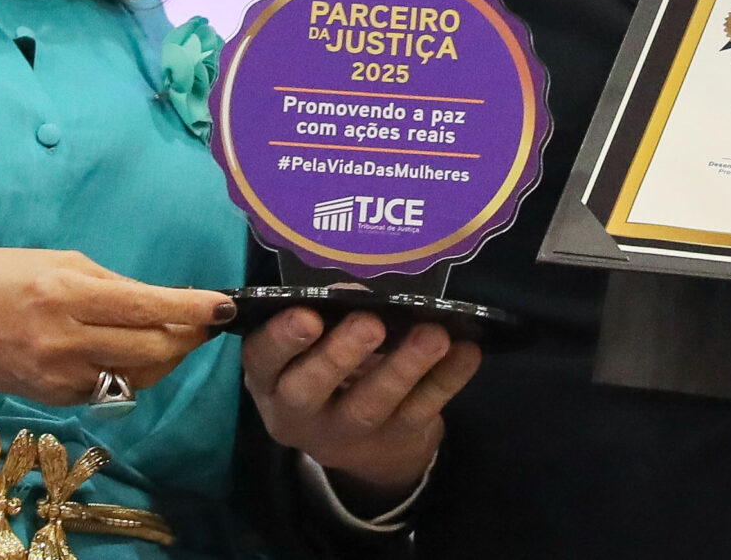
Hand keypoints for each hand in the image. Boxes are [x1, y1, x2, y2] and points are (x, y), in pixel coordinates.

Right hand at [0, 248, 233, 406]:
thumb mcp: (56, 261)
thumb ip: (110, 282)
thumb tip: (158, 300)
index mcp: (66, 295)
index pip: (146, 306)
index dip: (192, 308)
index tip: (223, 306)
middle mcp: (66, 341)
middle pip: (153, 350)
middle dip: (188, 337)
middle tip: (203, 322)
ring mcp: (60, 376)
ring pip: (138, 376)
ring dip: (165, 357)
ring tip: (173, 334)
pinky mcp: (55, 399)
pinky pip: (110, 388)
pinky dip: (130, 371)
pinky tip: (128, 351)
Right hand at [243, 307, 481, 493]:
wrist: (366, 442)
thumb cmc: (329, 368)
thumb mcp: (313, 345)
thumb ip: (327, 315)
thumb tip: (352, 288)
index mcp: (271, 379)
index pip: (263, 360)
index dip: (282, 339)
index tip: (309, 315)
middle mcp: (299, 412)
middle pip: (309, 390)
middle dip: (338, 355)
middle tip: (369, 323)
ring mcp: (346, 433)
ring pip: (370, 406)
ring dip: (402, 368)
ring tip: (432, 334)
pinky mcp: (394, 440)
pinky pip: (421, 411)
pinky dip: (446, 380)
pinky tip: (466, 352)